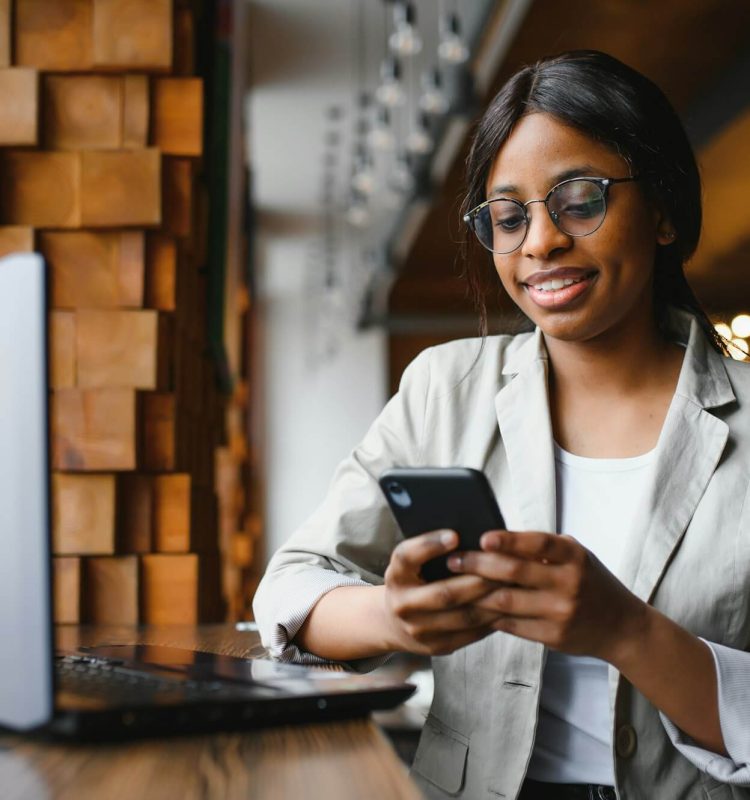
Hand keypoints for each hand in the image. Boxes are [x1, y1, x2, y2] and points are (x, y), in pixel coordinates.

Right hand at [381, 530, 501, 655]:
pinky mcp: (436, 646)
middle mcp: (402, 604)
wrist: (394, 623)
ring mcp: (418, 629)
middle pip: (444, 593)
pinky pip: (469, 632)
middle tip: (503, 567)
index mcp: (395, 576)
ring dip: (491, 601)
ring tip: (511, 586)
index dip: (429, 545)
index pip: (407, 557)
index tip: (455, 535)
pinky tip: (505, 606)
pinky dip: (490, 619)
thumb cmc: (412, 581)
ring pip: (463, 616)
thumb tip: (471, 537)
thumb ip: (430, 551)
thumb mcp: (411, 564)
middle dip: (477, 580)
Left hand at [446, 530, 647, 663]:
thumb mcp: (576, 557)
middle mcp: (569, 583)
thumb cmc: (590, 582)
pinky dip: (489, 615)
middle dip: (479, 565)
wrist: (622, 627)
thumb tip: (495, 538)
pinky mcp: (553, 636)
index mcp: (574, 557)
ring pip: (507, 601)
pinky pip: (512, 624)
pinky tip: (471, 607)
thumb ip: (544, 549)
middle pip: (515, 572)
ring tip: (454, 584)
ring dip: (476, 593)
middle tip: (453, 560)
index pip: (538, 544)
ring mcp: (561, 612)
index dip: (509, 540)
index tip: (483, 537)